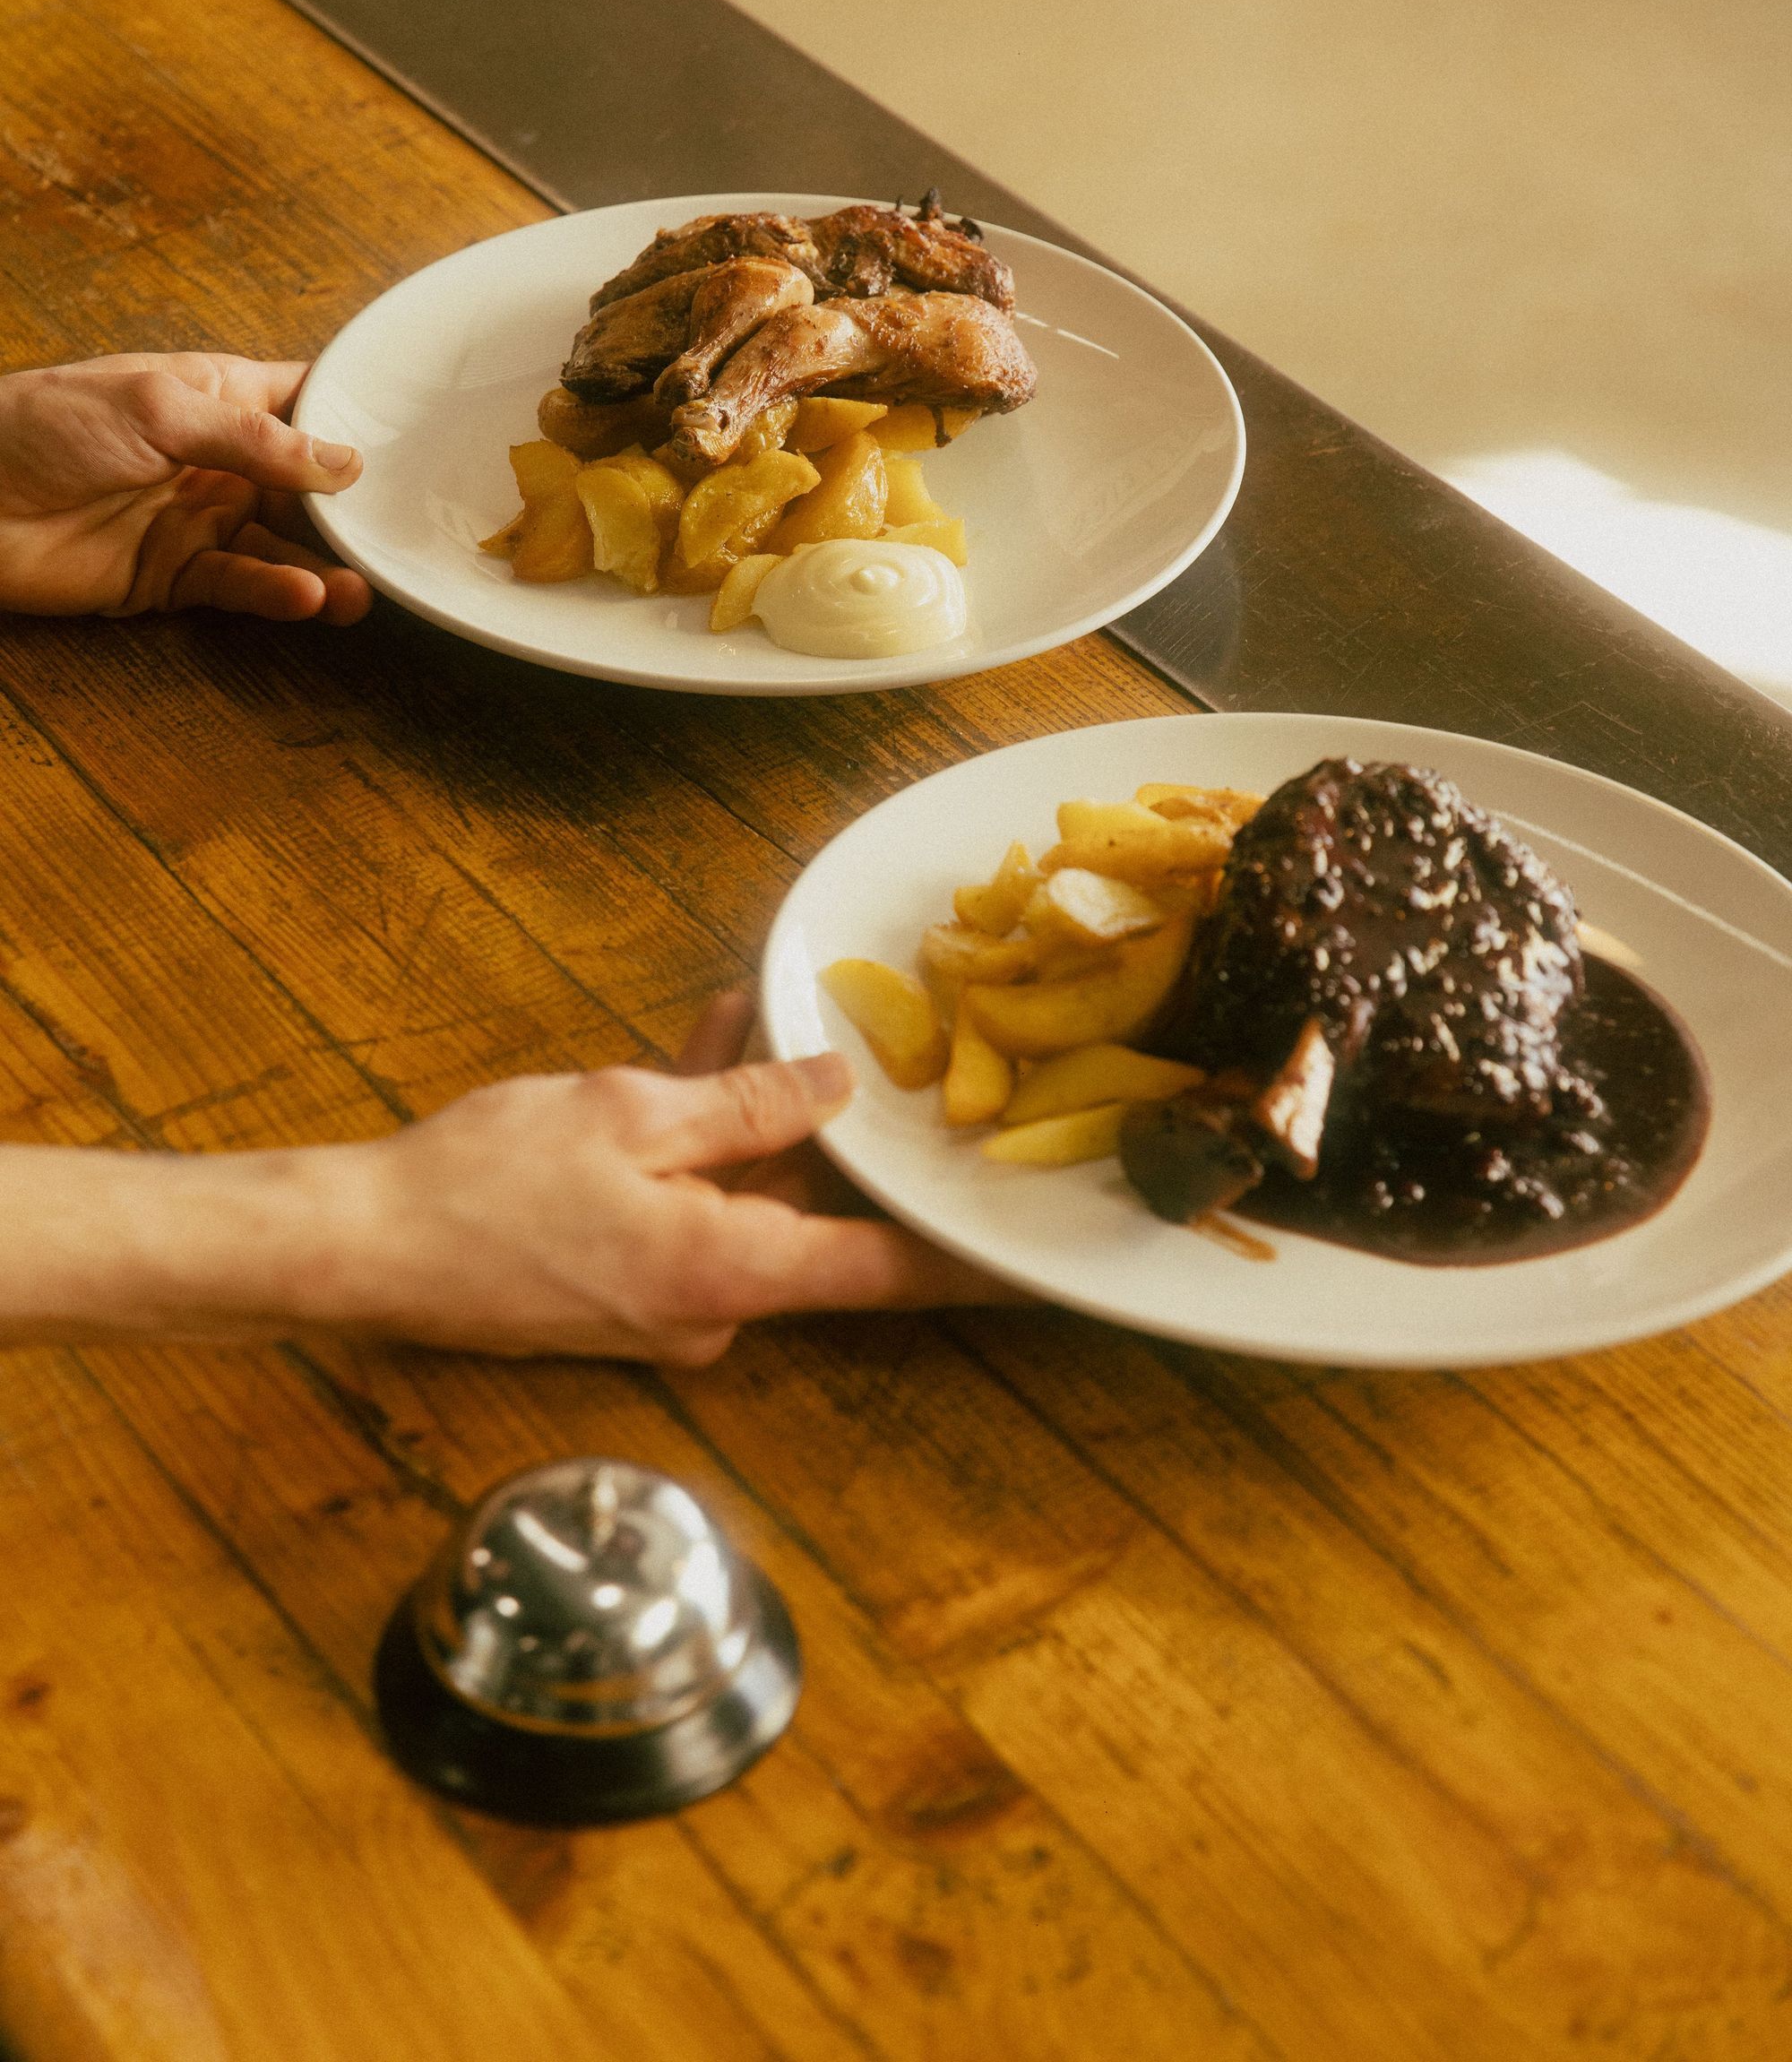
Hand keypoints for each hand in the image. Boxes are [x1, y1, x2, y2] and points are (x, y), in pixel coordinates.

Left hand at [0, 352, 372, 621]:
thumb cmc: (39, 425)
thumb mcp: (156, 406)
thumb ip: (252, 437)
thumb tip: (343, 462)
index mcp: (214, 396)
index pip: (303, 399)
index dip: (356, 413)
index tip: (420, 432)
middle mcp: (217, 461)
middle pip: (308, 485)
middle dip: (355, 508)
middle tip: (406, 529)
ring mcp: (197, 522)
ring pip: (283, 548)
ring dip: (327, 566)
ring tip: (365, 586)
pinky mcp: (171, 579)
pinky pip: (239, 588)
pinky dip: (275, 595)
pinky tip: (309, 596)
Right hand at [306, 993, 1002, 1362]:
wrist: (365, 1246)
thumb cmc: (490, 1186)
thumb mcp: (630, 1116)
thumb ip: (745, 1104)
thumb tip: (838, 1085)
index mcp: (734, 1271)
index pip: (890, 1273)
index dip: (973, 1262)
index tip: (1049, 1258)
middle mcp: (717, 1303)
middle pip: (818, 1219)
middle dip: (846, 1134)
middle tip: (914, 1055)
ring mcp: (669, 1298)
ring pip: (748, 1193)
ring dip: (762, 1113)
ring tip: (770, 1011)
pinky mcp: (624, 1279)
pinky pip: (693, 1201)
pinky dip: (704, 1138)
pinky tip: (710, 1044)